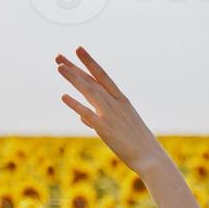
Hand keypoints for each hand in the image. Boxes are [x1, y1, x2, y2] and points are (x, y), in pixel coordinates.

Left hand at [56, 47, 161, 173]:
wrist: (150, 158)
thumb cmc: (138, 144)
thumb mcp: (121, 127)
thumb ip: (99, 119)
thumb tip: (82, 117)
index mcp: (122, 101)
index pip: (103, 76)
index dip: (89, 62)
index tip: (78, 49)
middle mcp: (116, 104)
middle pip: (92, 81)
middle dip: (75, 68)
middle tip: (58, 56)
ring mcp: (110, 115)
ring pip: (89, 91)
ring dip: (74, 78)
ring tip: (59, 67)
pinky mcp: (105, 128)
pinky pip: (88, 113)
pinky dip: (76, 104)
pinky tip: (64, 96)